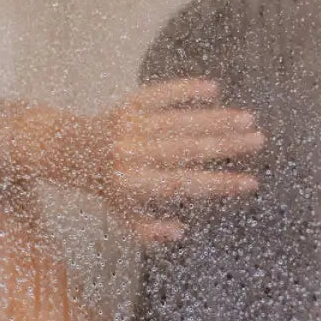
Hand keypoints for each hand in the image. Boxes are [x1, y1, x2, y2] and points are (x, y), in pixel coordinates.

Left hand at [86, 79, 264, 243]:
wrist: (62, 149)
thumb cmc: (101, 186)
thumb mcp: (121, 216)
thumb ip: (149, 230)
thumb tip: (180, 232)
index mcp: (131, 184)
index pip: (183, 184)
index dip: (218, 183)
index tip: (250, 182)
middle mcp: (131, 153)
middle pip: (187, 148)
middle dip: (226, 144)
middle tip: (258, 140)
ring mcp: (130, 126)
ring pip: (180, 121)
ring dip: (216, 118)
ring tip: (247, 118)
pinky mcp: (128, 105)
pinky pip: (159, 93)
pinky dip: (185, 89)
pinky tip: (213, 88)